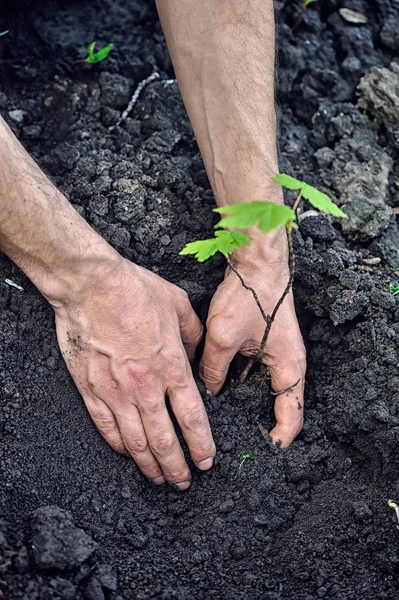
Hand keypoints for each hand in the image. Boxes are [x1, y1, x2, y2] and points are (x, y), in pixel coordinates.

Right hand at [54, 257, 215, 489]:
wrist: (90, 285)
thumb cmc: (135, 290)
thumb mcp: (179, 306)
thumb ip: (195, 336)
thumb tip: (199, 357)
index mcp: (171, 366)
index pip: (192, 418)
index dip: (201, 444)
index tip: (206, 460)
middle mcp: (145, 386)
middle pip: (165, 439)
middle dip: (177, 466)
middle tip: (184, 481)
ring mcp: (116, 391)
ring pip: (136, 441)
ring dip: (150, 465)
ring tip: (159, 478)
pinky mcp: (91, 390)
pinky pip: (106, 428)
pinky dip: (119, 446)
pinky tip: (128, 455)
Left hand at [199, 231, 305, 446]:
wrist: (257, 262)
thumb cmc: (249, 296)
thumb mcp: (224, 336)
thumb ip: (214, 368)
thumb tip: (207, 389)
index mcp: (289, 367)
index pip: (291, 415)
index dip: (279, 438)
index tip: (263, 451)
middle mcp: (287, 364)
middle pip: (277, 404)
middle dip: (259, 421)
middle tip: (236, 438)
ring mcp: (277, 354)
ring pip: (262, 388)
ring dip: (247, 400)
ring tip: (224, 417)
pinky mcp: (266, 344)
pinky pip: (254, 371)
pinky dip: (240, 380)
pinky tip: (220, 384)